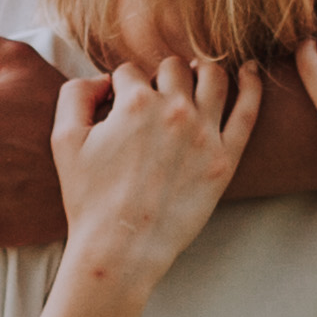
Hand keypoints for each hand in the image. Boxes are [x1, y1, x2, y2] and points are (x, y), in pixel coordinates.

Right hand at [53, 57, 257, 281]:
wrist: (120, 248)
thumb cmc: (89, 198)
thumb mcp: (63, 139)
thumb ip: (75, 93)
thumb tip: (104, 80)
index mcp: (135, 102)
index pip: (129, 72)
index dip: (120, 87)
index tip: (117, 106)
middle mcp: (174, 111)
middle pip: (172, 68)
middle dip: (159, 76)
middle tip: (154, 99)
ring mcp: (205, 133)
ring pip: (213, 77)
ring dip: (200, 71)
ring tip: (194, 80)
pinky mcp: (226, 158)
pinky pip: (249, 111)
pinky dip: (252, 84)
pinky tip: (250, 71)